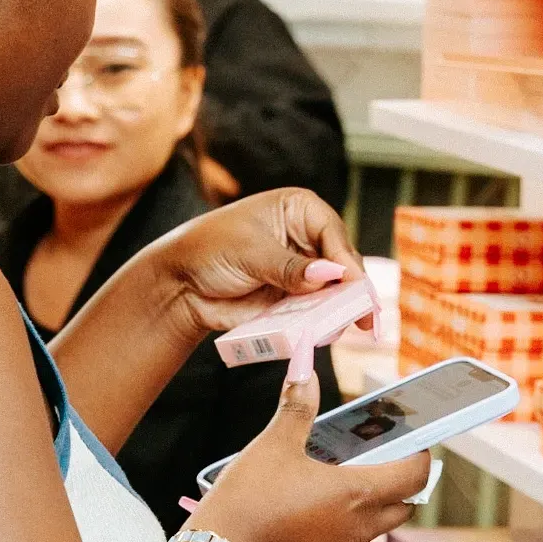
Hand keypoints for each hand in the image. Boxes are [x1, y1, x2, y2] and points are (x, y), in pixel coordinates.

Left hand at [157, 186, 368, 343]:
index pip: (333, 232)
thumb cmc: (209, 250)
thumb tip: (327, 275)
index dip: (344, 259)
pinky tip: (328, 332)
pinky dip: (323, 322)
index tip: (351, 282)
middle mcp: (307, 238)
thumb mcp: (250, 252)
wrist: (181, 284)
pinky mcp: (297, 300)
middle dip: (351, 288)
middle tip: (361, 312)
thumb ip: (289, 267)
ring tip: (349, 326)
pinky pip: (318, 312)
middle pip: (342, 264)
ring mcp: (305, 271)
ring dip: (341, 308)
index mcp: (299, 210)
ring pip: (336, 291)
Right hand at [196, 375, 429, 541]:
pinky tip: (296, 530)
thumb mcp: (274, 444)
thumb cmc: (249, 496)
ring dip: (355, 517)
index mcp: (357, 493)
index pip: (413, 477)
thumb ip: (297, 407)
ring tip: (322, 498)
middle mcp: (358, 532)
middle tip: (372, 469)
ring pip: (363, 536)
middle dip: (393, 490)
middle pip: (398, 510)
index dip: (419, 460)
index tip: (414, 448)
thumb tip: (306, 370)